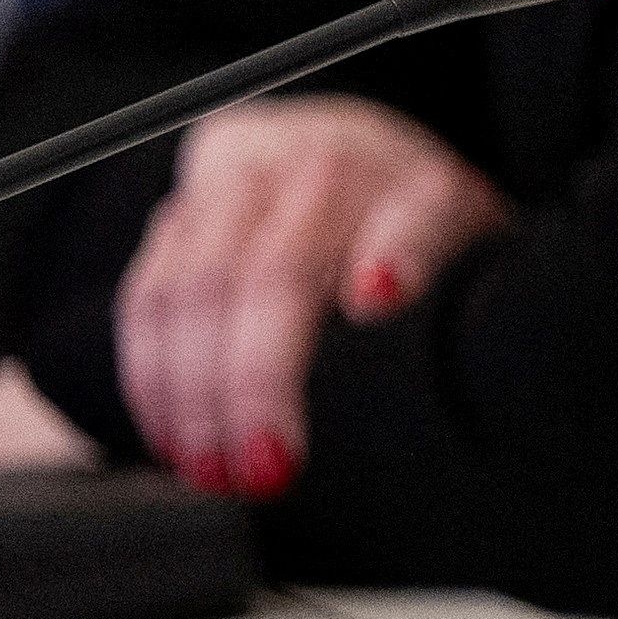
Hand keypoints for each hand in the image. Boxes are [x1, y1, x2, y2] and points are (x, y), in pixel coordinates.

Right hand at [111, 97, 506, 500]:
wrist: (341, 146)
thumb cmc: (416, 225)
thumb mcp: (471, 257)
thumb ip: (460, 299)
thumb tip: (406, 325)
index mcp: (419, 189)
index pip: (417, 220)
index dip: (399, 256)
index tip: (379, 298)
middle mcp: (324, 174)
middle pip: (275, 273)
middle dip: (259, 381)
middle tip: (268, 469)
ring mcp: (243, 186)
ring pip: (190, 288)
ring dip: (190, 393)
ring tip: (211, 471)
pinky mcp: (181, 211)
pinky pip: (146, 296)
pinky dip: (149, 377)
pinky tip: (170, 435)